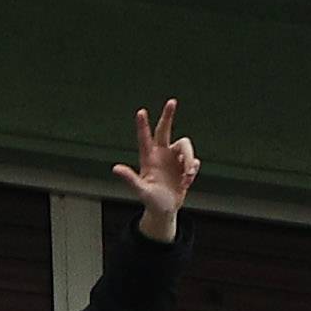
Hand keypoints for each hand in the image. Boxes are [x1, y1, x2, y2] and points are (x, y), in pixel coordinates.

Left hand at [113, 99, 199, 240]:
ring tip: (187, 177)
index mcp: (149, 158)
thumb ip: (130, 179)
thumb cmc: (151, 200)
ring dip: (189, 161)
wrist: (166, 209)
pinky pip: (194, 161)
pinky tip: (187, 181)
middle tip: (172, 101)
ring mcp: (174, 159)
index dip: (143, 125)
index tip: (141, 111)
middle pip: (166, 129)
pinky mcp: (185, 166)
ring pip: (185, 147)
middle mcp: (162, 155)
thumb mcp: (141, 190)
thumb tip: (116, 168)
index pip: (145, 138)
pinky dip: (193, 170)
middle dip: (168, 115)